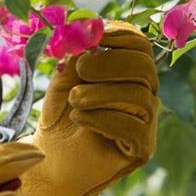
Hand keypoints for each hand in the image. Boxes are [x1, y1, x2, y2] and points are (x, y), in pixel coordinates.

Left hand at [21, 21, 159, 195]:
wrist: (49, 163)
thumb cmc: (59, 120)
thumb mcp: (63, 82)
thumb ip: (77, 58)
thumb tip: (88, 32)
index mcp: (128, 75)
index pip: (140, 47)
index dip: (122, 35)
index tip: (97, 32)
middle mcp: (144, 96)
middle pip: (144, 68)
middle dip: (111, 63)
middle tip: (82, 68)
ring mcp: (146, 123)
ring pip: (138, 96)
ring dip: (101, 93)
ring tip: (74, 99)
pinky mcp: (142, 149)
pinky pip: (132, 126)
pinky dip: (101, 118)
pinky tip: (79, 118)